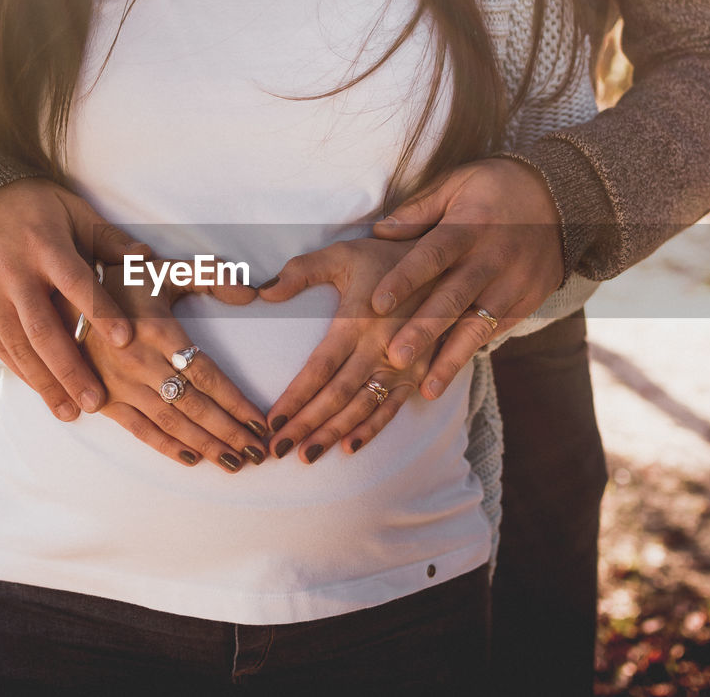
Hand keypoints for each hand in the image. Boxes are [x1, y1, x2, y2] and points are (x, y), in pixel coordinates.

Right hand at [0, 178, 146, 419]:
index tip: (127, 342)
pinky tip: (42, 391)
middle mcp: (13, 271)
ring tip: (71, 412)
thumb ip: (108, 240)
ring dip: (45, 382)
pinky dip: (20, 370)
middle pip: (43, 328)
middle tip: (96, 402)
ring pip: (17, 345)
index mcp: (45, 245)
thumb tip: (147, 259)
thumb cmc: (34, 206)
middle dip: (70, 369)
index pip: (77, 284)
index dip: (102, 313)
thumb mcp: (73, 211)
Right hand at [56, 263, 269, 471]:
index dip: (236, 402)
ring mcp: (120, 384)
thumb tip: (251, 294)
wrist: (61, 298)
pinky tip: (193, 459)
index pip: (207, 375)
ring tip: (234, 463)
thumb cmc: (122, 283)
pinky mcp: (104, 398)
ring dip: (205, 445)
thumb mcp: (166, 270)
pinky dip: (166, 447)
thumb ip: (211, 276)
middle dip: (229, 432)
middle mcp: (140, 362)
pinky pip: (139, 430)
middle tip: (257, 453)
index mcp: (159, 331)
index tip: (261, 422)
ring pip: (171, 422)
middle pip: (194, 405)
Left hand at [256, 238, 431, 462]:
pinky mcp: (419, 372)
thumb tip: (263, 291)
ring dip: (334, 434)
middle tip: (278, 450)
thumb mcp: (342, 254)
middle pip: (338, 395)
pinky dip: (372, 429)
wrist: (446, 262)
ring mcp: (403, 364)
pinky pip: (393, 407)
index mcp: (358, 320)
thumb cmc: (385, 258)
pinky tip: (349, 448)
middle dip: (307, 425)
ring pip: (363, 407)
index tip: (271, 421)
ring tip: (307, 456)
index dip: (295, 397)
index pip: (320, 367)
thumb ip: (301, 271)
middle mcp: (380, 347)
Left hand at [370, 158, 564, 398]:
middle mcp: (493, 257)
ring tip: (426, 389)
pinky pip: (498, 331)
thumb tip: (380, 231)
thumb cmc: (495, 188)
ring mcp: (514, 282)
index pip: (433, 254)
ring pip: (478, 325)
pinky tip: (448, 375)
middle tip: (395, 358)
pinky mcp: (529, 300)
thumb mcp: (458, 183)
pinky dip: (472, 353)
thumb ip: (419, 209)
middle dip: (424, 330)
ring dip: (451, 359)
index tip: (376, 304)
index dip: (405, 279)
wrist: (564, 197)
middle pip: (454, 297)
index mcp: (470, 224)